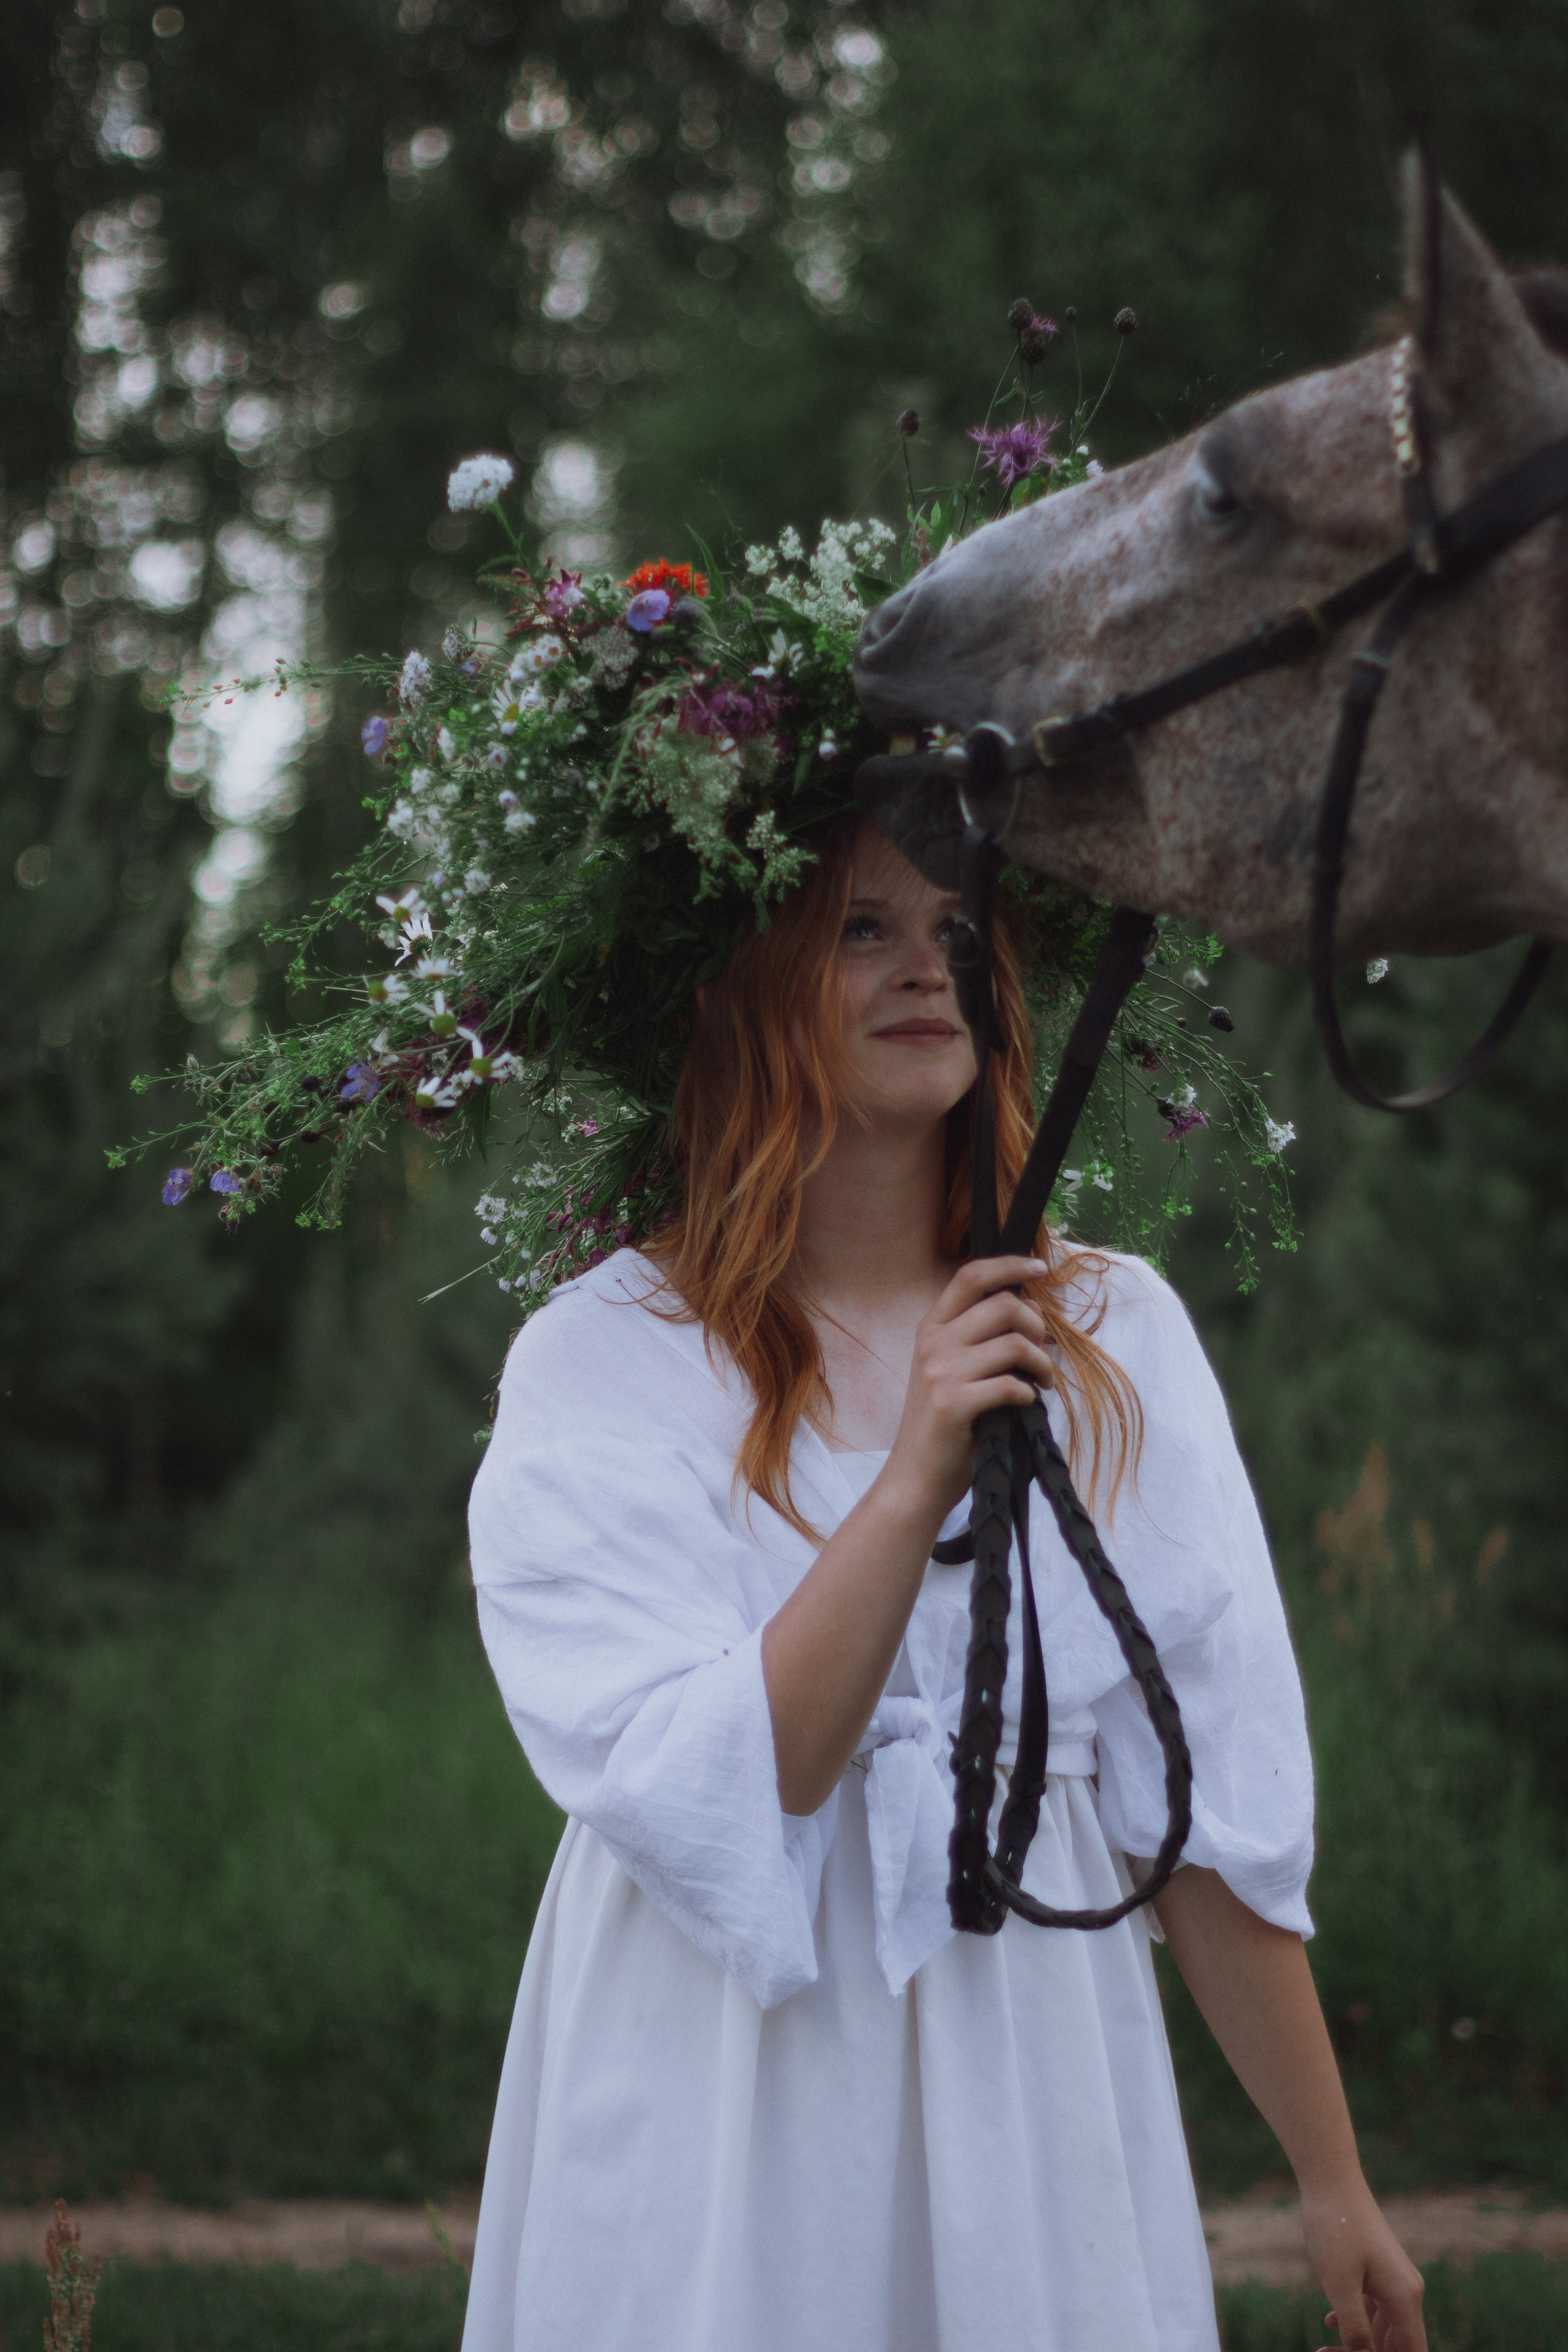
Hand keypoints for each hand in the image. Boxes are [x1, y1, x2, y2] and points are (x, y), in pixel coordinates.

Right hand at [885, 1256, 1054, 1520]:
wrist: (916, 1476)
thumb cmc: (945, 1424)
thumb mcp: (952, 1369)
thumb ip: (982, 1336)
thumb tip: (1031, 1309)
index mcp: (932, 1328)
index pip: (971, 1276)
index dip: (1009, 1265)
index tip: (1040, 1268)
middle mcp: (933, 1343)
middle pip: (1003, 1305)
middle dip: (1036, 1326)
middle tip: (1042, 1353)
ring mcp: (940, 1373)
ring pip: (1013, 1344)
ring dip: (1040, 1363)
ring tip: (1042, 1382)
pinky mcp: (952, 1404)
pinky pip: (1009, 1385)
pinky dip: (1027, 1394)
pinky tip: (1025, 1404)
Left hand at [1302, 2177, 1425, 2351]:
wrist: (1331, 2180)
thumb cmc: (1335, 2228)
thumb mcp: (1339, 2284)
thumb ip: (1354, 2327)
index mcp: (1405, 2298)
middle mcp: (1407, 2291)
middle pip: (1399, 2345)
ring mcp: (1395, 2279)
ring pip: (1385, 2329)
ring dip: (1359, 2341)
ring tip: (1323, 2348)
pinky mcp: (1379, 2270)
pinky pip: (1375, 2308)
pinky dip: (1357, 2319)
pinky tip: (1330, 2320)